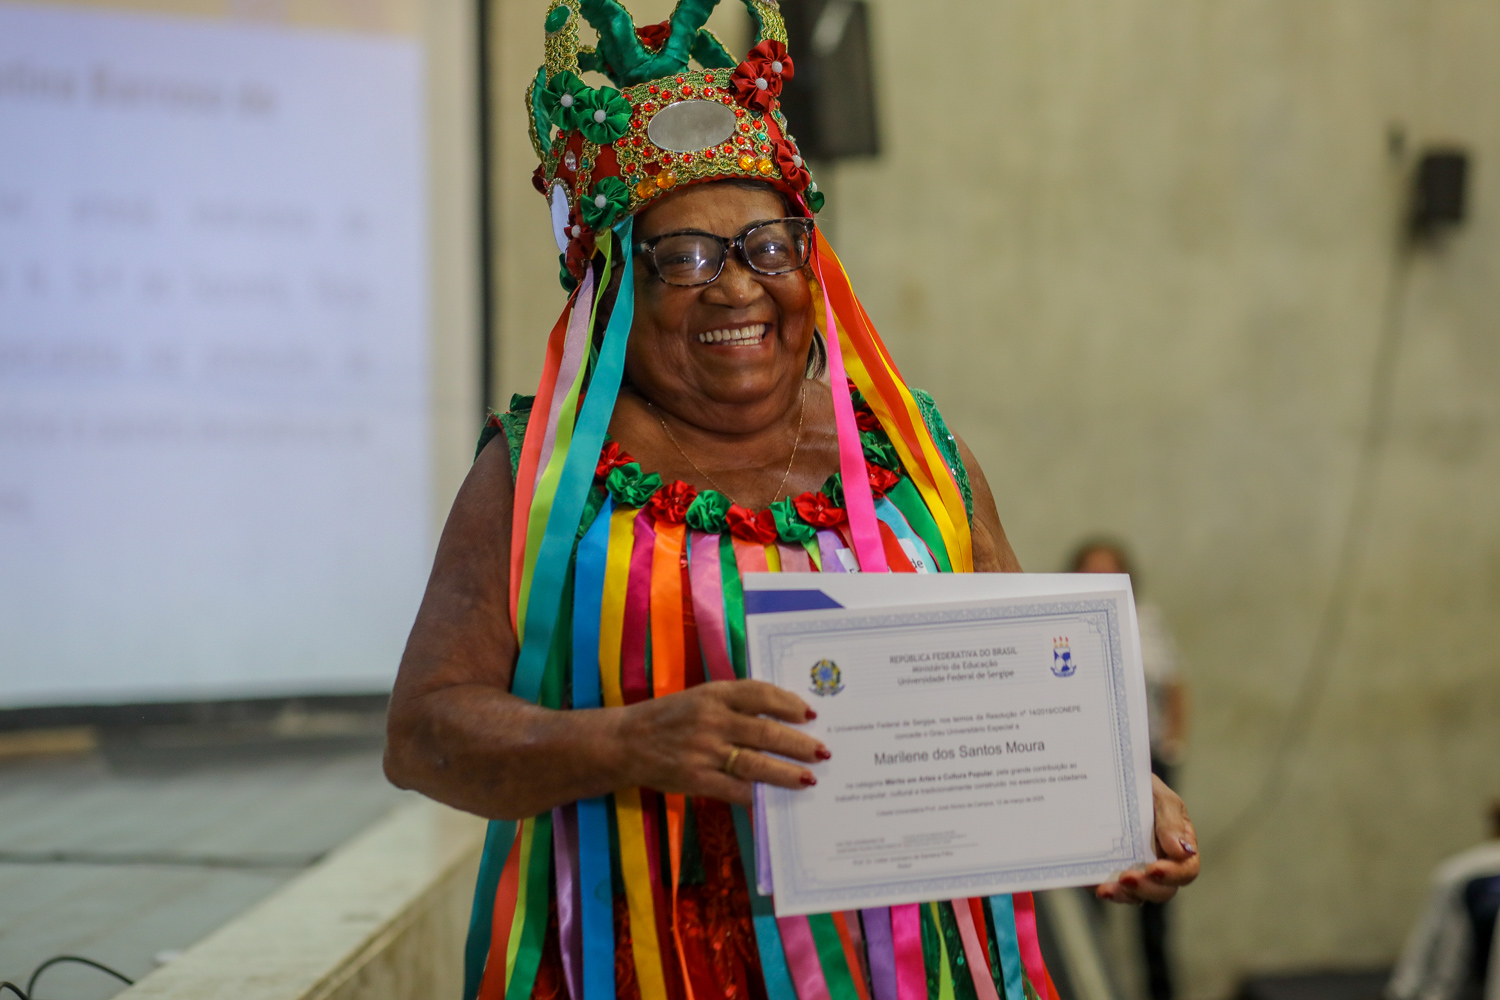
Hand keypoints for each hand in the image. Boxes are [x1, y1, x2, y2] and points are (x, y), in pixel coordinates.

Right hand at [614, 680, 827, 804]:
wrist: (625, 742)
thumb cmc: (669, 718)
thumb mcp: (700, 698)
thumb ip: (735, 704)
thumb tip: (782, 718)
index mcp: (714, 694)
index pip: (761, 694)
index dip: (789, 704)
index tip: (811, 714)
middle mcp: (712, 720)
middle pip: (766, 732)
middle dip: (799, 744)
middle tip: (822, 751)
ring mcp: (704, 751)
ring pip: (756, 763)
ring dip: (786, 773)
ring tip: (808, 779)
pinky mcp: (696, 779)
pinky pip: (735, 790)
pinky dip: (756, 796)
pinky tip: (773, 800)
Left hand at [1096, 774, 1198, 903]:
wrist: (1108, 781)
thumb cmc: (1143, 789)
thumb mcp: (1160, 797)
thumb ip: (1171, 820)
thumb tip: (1182, 851)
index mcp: (1179, 847)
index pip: (1186, 870)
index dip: (1173, 874)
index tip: (1154, 869)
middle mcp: (1159, 864)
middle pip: (1163, 891)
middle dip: (1147, 888)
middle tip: (1127, 878)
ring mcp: (1135, 871)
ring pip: (1137, 896)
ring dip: (1124, 895)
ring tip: (1107, 888)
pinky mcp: (1111, 873)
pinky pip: (1111, 889)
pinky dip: (1106, 890)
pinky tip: (1097, 885)